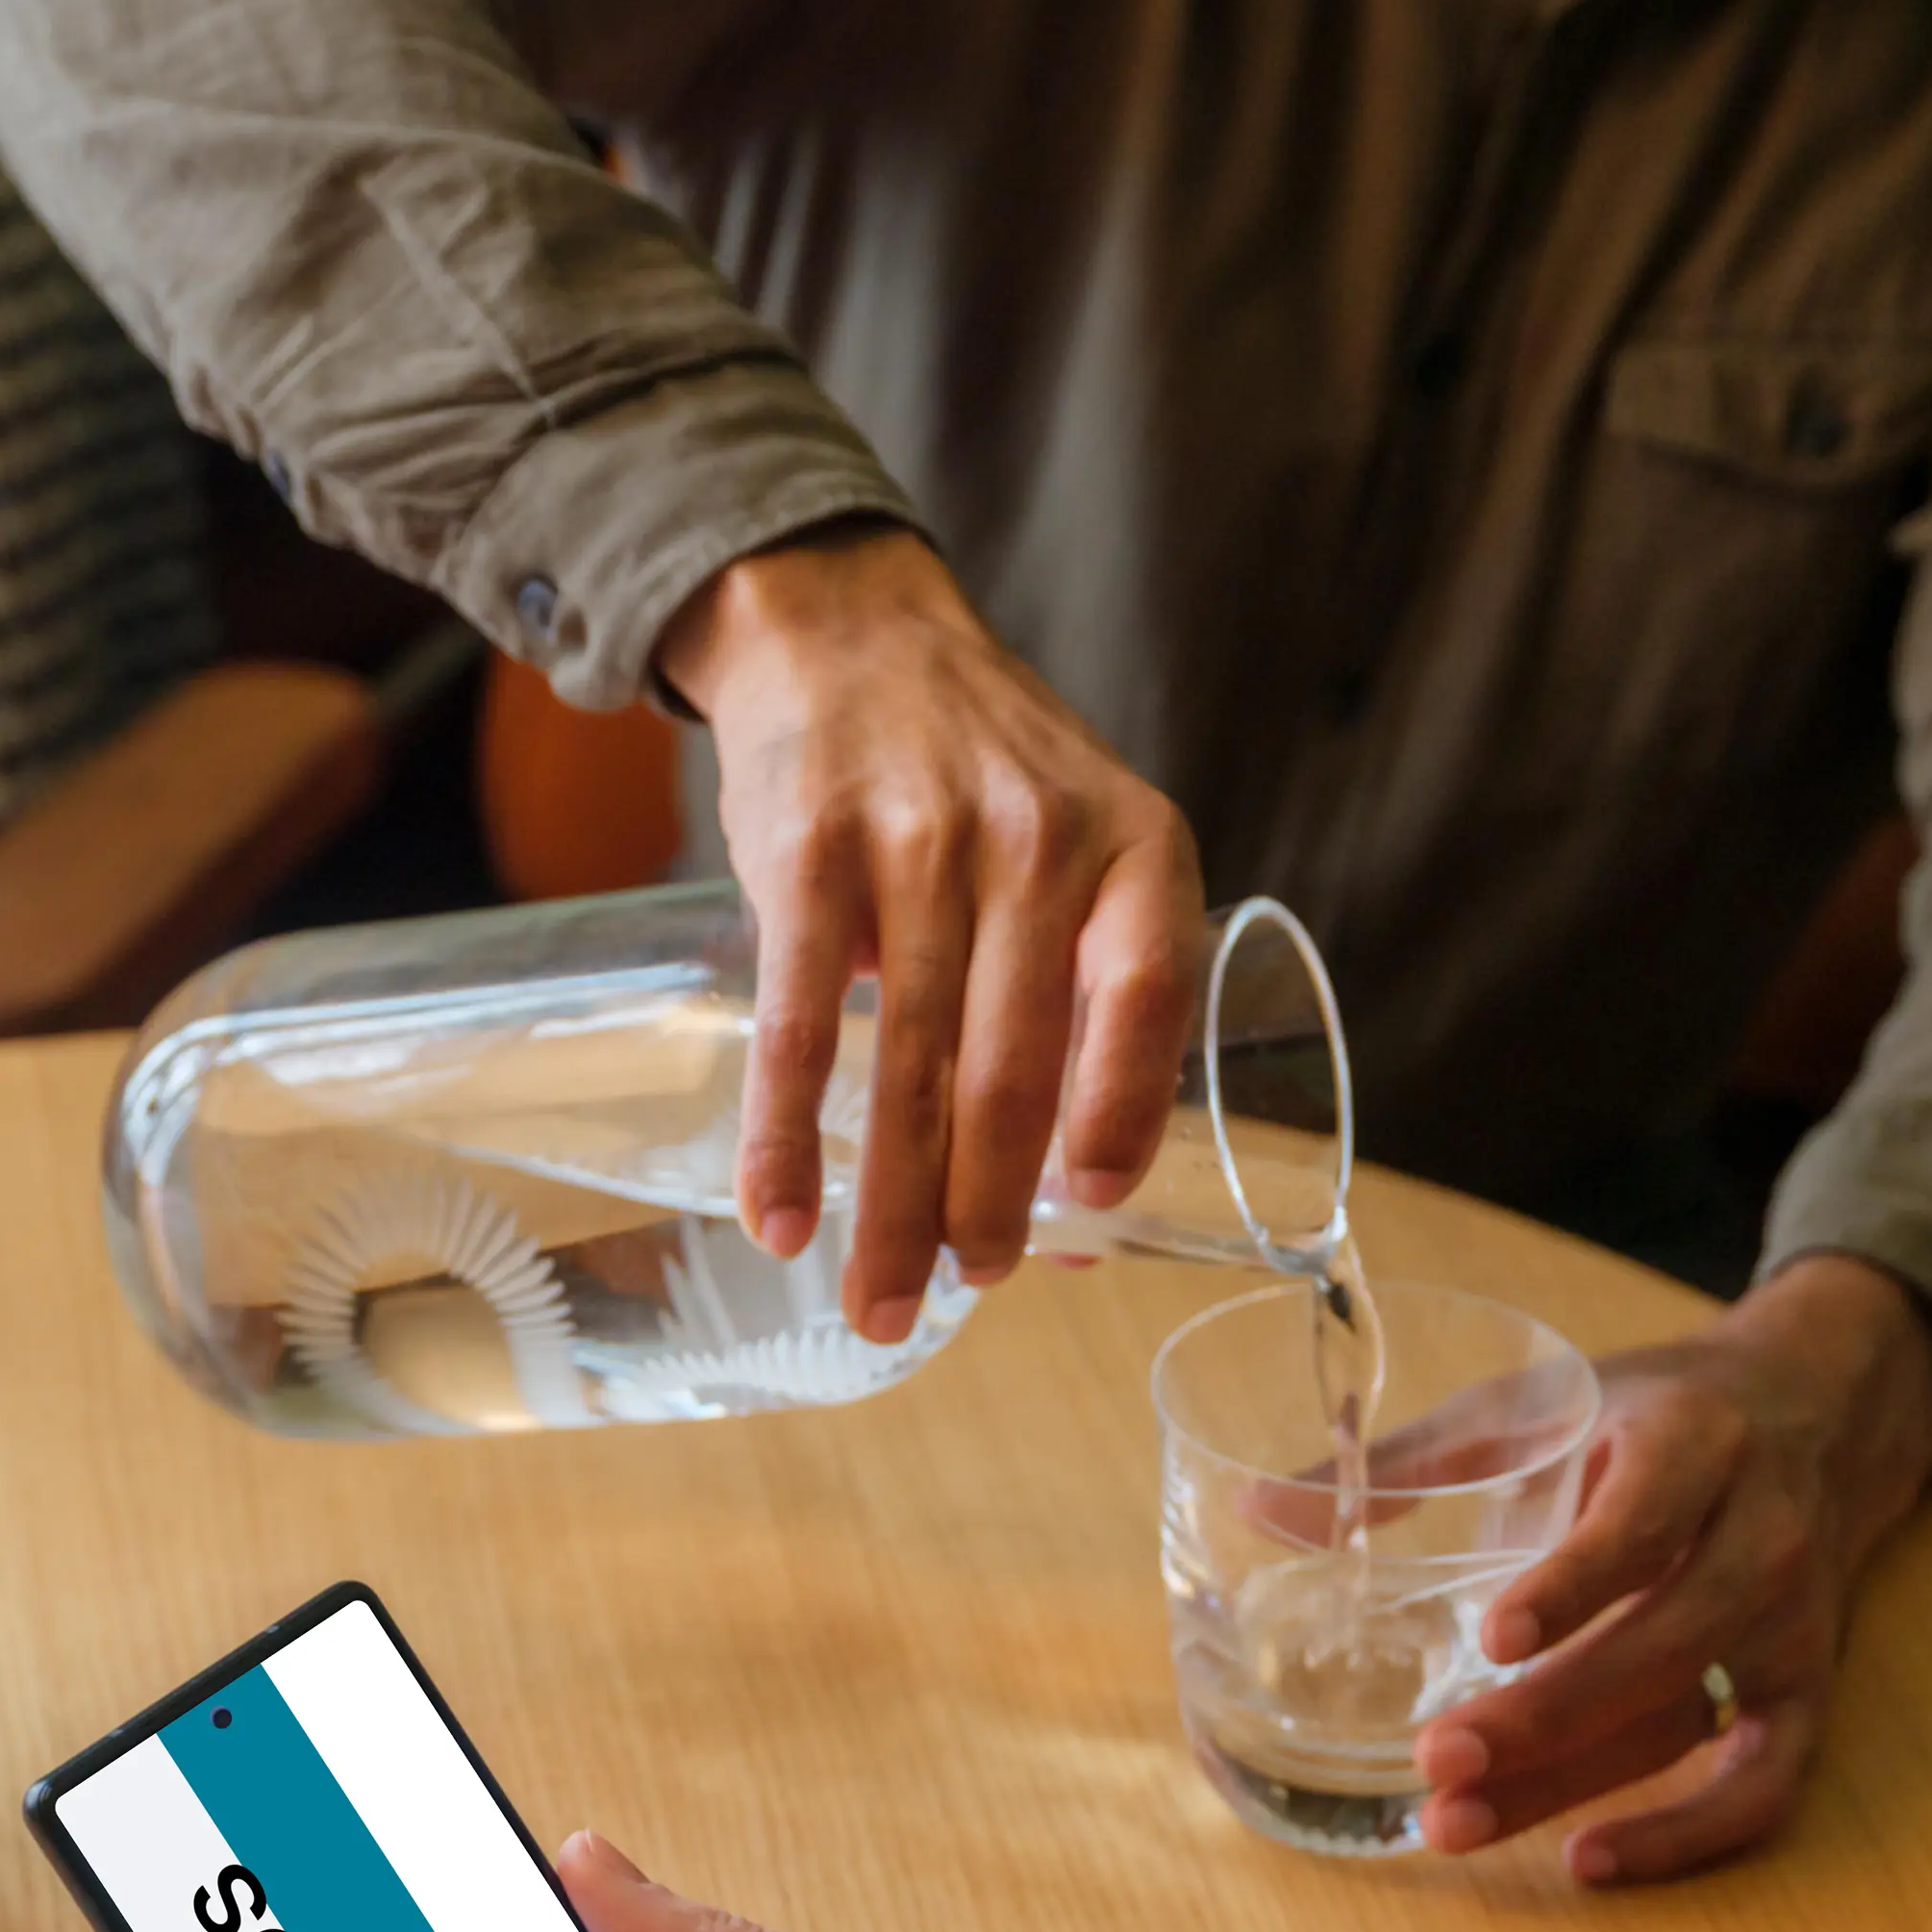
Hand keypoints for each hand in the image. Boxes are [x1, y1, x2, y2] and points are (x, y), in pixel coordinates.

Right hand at [658, 527, 1204, 1344]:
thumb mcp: (1078, 848)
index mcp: (1132, 846)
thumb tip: (1078, 1225)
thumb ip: (1087, 1005)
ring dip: (891, 1206)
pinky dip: (788, 1139)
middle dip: (988, 1205)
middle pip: (1014, 1064)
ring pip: (910, 1067)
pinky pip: (800, 1026)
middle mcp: (1035, 839)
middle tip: (964, 1290)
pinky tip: (784, 1219)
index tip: (1092, 1212)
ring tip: (880, 1301)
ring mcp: (917, 844)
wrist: (849, 630)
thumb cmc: (980, 778)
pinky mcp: (809, 855)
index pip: (1147, 994)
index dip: (1121, 1114)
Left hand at [1415, 1254, 1931, 1886]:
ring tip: (1454, 1823)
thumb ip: (1413, 1458)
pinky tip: (1588, 1863)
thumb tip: (1263, 1509)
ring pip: (1685, 1721)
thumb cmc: (1649, 1416)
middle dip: (1543, 1715)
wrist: (1811, 1419)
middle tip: (1433, 1759)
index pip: (1642, 1523)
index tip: (1490, 1638)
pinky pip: (1761, 1787)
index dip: (1572, 1585)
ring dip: (1572, 1785)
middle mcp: (1763, 1536)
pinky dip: (1685, 1838)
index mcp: (1696, 1445)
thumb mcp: (1543, 1401)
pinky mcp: (1802, 1694)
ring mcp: (1792, 1627)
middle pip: (1659, 1644)